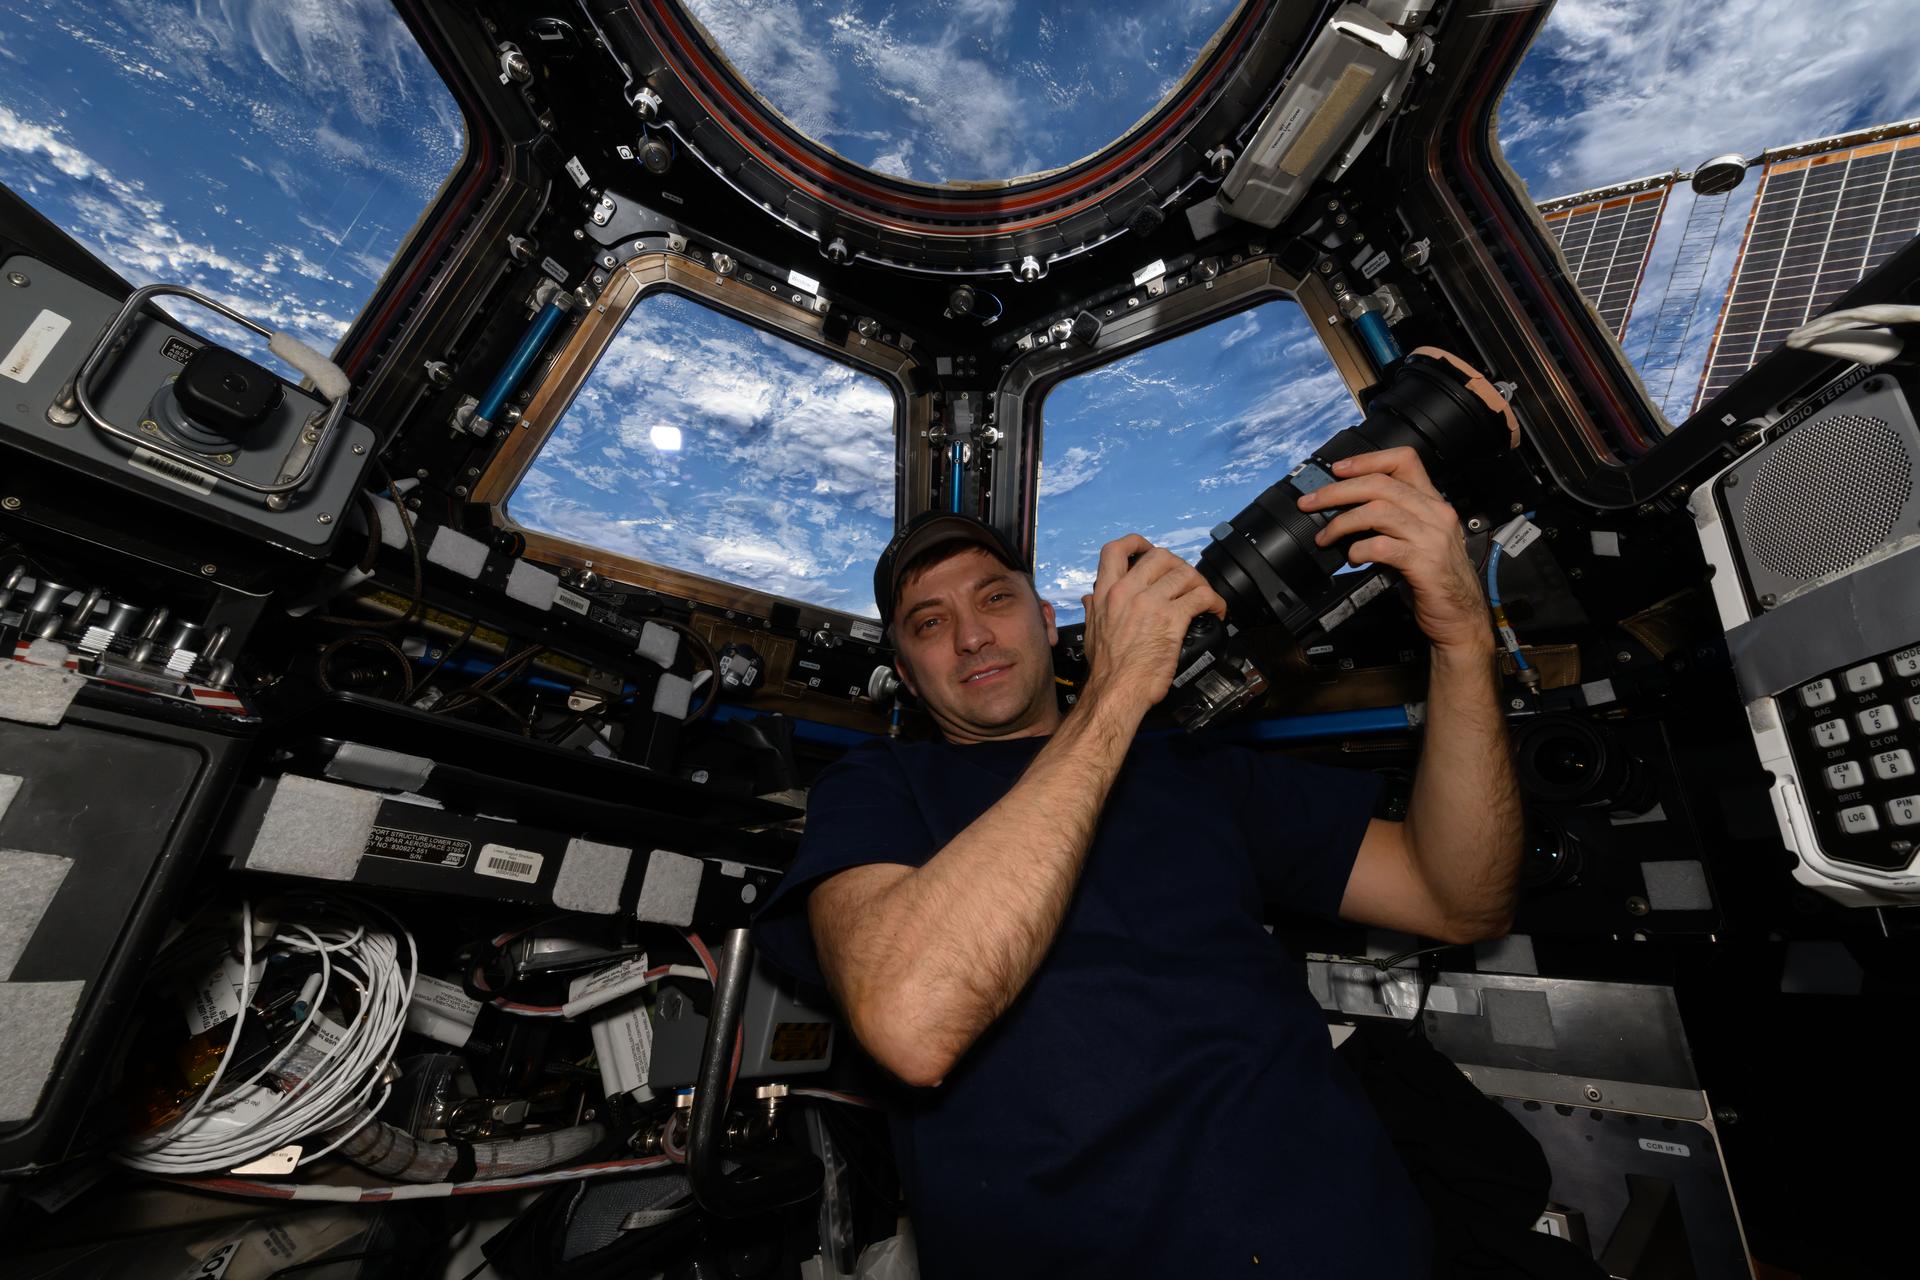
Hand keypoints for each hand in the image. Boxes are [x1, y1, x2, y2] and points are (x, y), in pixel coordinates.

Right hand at [1077, 534, 1226, 712]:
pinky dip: (1214, 601)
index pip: (1116, 550)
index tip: (1148, 550)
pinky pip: (1202, 597)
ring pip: (1184, 573)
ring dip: (1199, 583)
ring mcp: (1150, 604)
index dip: (1137, 543)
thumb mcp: (1090, 632)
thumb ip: (1093, 610)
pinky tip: (1215, 612)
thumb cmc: (1106, 670)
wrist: (1116, 692)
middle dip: (1177, 565)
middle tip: (1184, 582)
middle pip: (1160, 556)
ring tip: (1203, 597)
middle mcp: (1127, 592)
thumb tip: (1091, 600)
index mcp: (1106, 593)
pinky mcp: (1172, 619)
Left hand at [1294, 447, 1490, 653]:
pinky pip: (1382, 547)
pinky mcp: (1425, 564)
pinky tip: (1352, 559)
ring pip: (1378, 511)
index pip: (1404, 460)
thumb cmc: (1434, 580)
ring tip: (1325, 536)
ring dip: (1342, 522)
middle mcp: (1435, 514)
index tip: (1338, 469)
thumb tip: (1347, 511)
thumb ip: (1392, 521)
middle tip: (1311, 502)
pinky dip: (1359, 550)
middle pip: (1380, 484)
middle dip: (1338, 491)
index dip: (1367, 460)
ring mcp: (1432, 537)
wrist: (1461, 618)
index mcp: (1433, 503)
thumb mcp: (1418, 540)